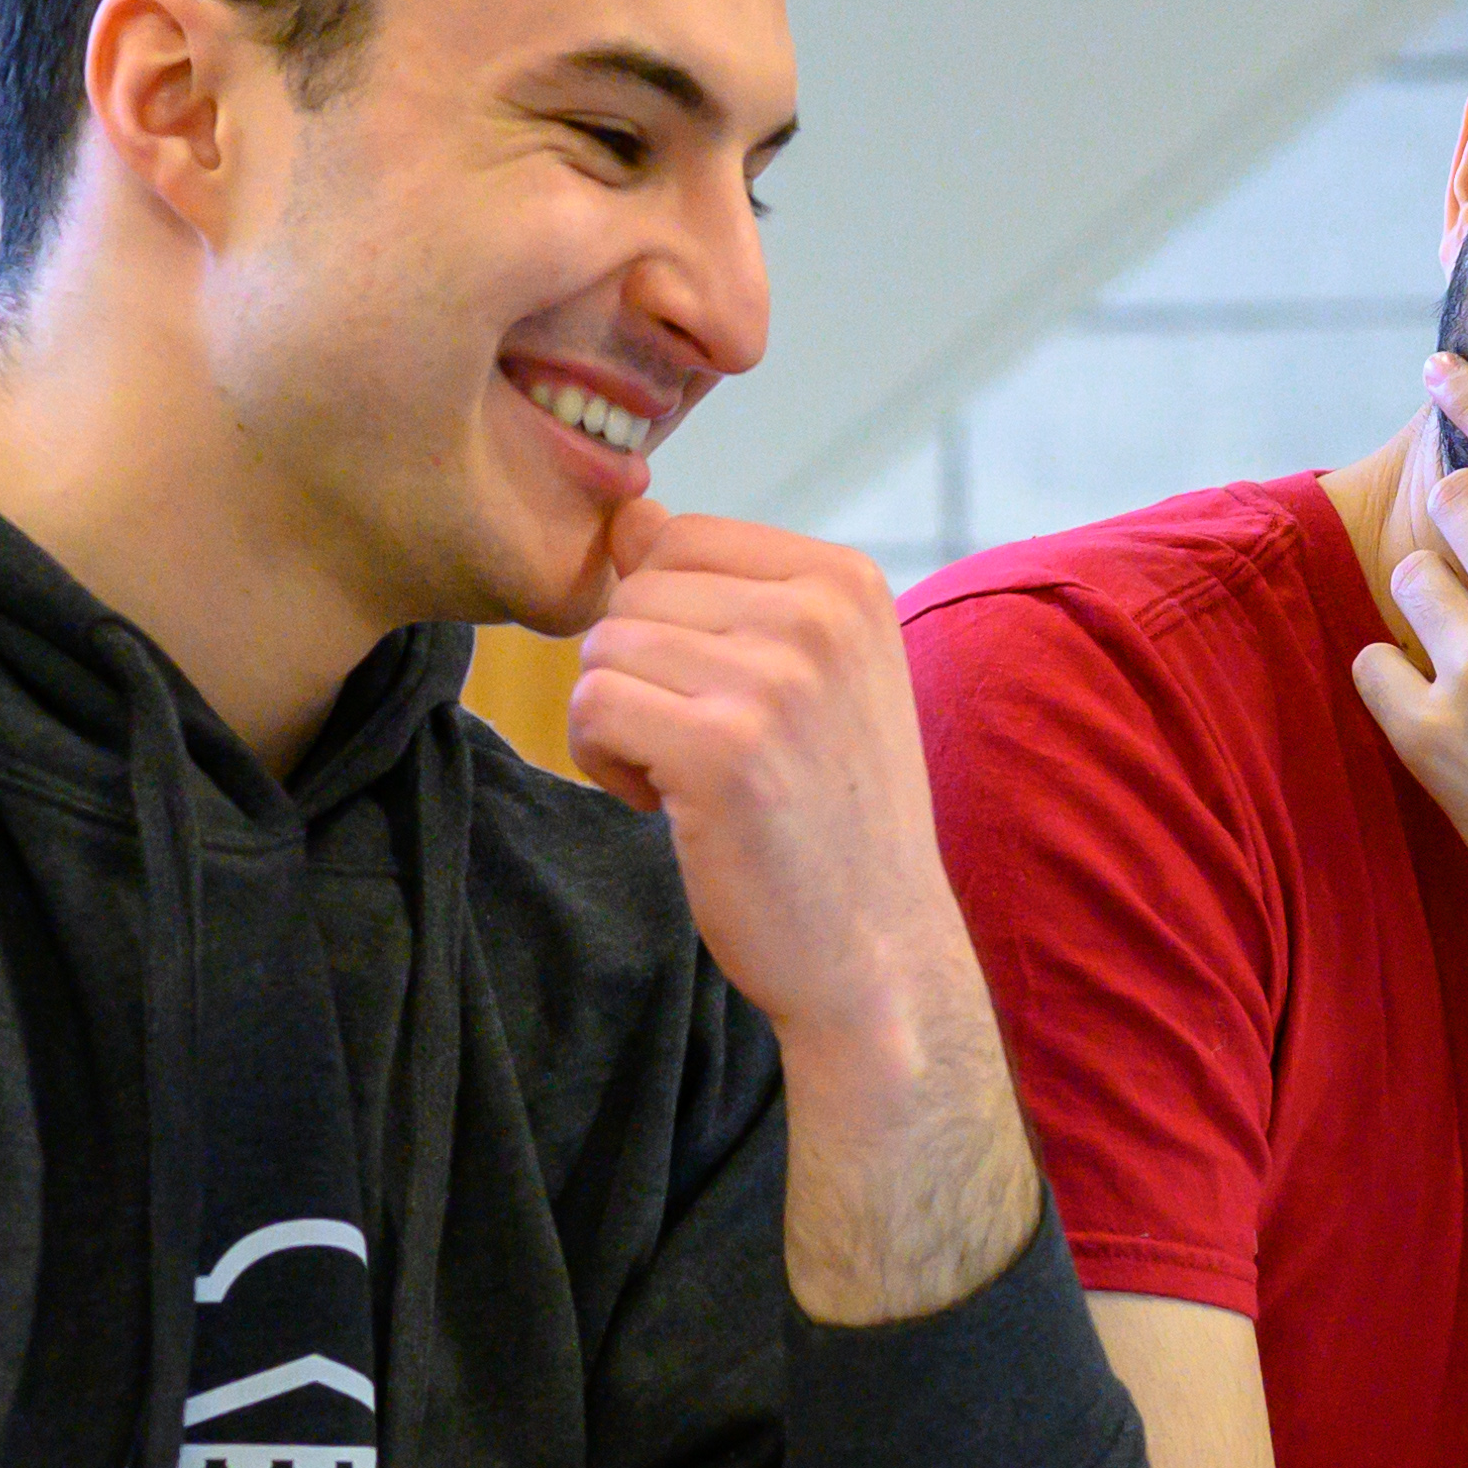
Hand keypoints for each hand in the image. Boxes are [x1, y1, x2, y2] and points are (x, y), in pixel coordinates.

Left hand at [567, 501, 986, 1084]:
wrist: (875, 951)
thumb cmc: (830, 814)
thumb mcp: (814, 676)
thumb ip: (731, 592)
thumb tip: (628, 515)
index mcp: (845, 581)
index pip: (678, 537)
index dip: (668, 622)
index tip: (724, 697)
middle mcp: (817, 615)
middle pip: (634, 592)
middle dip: (640, 673)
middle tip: (706, 749)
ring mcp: (773, 680)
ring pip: (604, 649)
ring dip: (622, 723)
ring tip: (693, 780)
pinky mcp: (721, 751)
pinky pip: (592, 708)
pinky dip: (606, 764)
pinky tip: (671, 807)